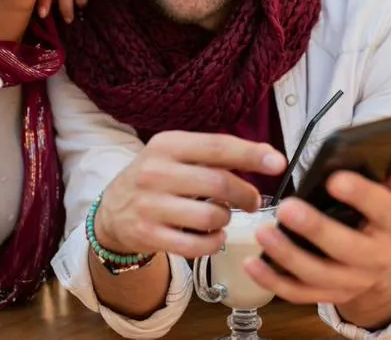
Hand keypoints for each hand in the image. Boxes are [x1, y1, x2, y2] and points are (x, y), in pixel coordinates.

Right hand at [94, 131, 287, 259]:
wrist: (113, 210)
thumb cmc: (156, 179)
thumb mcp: (176, 154)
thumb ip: (216, 153)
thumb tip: (268, 155)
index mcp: (166, 145)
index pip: (217, 147)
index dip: (251, 154)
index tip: (277, 162)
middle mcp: (155, 172)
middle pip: (218, 184)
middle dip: (245, 194)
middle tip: (252, 201)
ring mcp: (150, 205)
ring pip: (211, 217)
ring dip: (227, 219)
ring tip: (222, 216)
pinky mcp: (148, 234)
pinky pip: (196, 245)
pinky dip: (214, 243)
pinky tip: (214, 236)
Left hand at [243, 154, 390, 326]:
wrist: (380, 263)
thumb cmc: (377, 217)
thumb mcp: (390, 194)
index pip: (382, 210)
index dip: (361, 195)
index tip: (334, 179)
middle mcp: (375, 259)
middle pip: (346, 248)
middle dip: (315, 228)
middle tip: (286, 208)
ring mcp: (350, 281)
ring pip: (318, 274)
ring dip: (287, 255)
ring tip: (262, 233)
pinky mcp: (327, 295)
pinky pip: (298, 293)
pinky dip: (273, 281)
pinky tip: (251, 263)